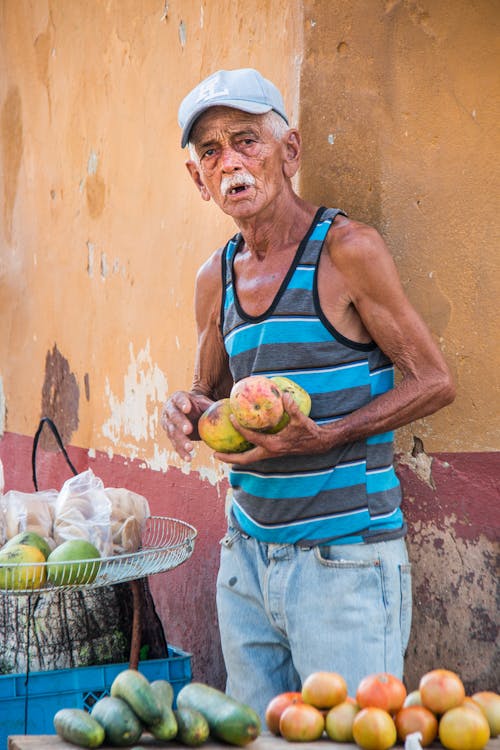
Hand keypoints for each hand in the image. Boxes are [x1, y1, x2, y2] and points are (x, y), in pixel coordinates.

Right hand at [161, 391, 211, 460]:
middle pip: (174, 416)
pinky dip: (181, 452)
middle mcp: (170, 410)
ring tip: (190, 448)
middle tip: (188, 430)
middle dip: (181, 423)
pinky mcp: (170, 436)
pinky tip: (188, 458)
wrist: (187, 413)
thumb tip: (232, 407)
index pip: (179, 399)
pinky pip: (175, 444)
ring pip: (173, 432)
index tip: (187, 409)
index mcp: (178, 398)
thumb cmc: (198, 405)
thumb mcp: (204, 403)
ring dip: (181, 441)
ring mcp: (168, 424)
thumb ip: (212, 405)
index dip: (182, 403)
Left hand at [214, 393, 329, 463]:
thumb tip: (284, 395)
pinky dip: (245, 451)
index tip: (231, 418)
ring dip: (235, 457)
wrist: (320, 443)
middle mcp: (270, 452)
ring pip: (249, 459)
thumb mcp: (301, 419)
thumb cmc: (310, 431)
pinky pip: (255, 454)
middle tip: (214, 453)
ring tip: (221, 453)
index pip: (252, 438)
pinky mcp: (273, 452)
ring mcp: (271, 454)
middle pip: (245, 459)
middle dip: (229, 458)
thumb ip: (292, 408)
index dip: (241, 429)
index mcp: (274, 445)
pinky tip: (239, 445)